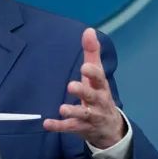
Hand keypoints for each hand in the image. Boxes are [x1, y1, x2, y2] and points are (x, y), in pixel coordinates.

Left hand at [43, 28, 124, 148]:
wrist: (110, 128)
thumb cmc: (99, 94)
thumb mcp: (97, 75)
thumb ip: (92, 53)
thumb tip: (88, 30)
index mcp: (101, 87)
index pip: (100, 79)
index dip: (93, 73)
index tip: (85, 66)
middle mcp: (98, 102)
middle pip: (92, 96)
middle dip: (83, 91)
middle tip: (71, 86)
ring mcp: (91, 117)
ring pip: (83, 114)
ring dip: (72, 111)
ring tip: (62, 108)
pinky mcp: (81, 128)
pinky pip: (70, 127)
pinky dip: (59, 126)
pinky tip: (47, 124)